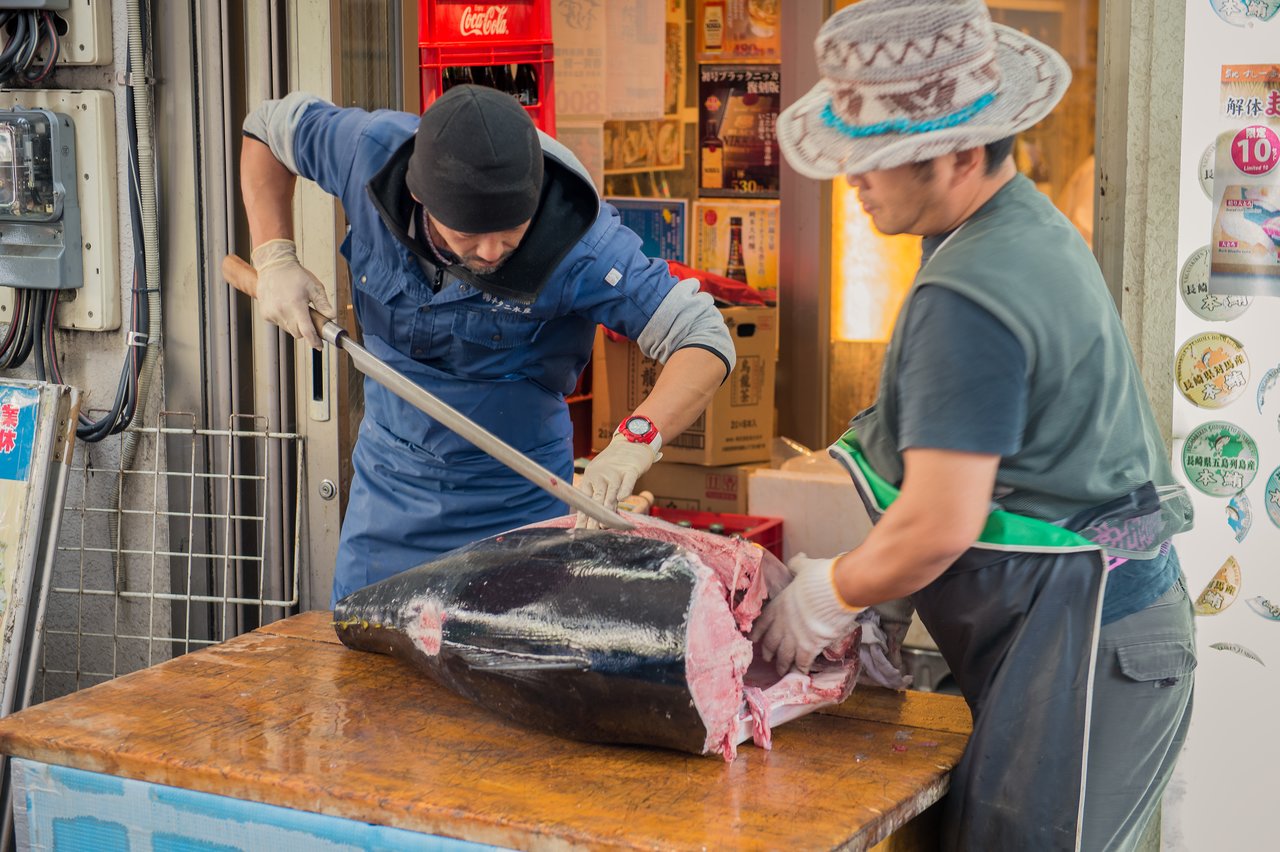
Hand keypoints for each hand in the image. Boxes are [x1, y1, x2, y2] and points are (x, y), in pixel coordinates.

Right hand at [251, 239, 334, 349]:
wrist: (274, 266)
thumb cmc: (294, 275)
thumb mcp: (314, 287)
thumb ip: (323, 303)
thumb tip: (331, 316)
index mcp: (295, 305)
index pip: (306, 330)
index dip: (314, 341)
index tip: (319, 346)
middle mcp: (282, 310)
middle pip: (297, 333)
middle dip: (305, 329)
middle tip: (309, 318)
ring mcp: (272, 313)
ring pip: (288, 329)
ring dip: (295, 324)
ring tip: (296, 308)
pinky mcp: (266, 314)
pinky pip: (279, 324)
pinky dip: (285, 320)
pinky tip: (285, 306)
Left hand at [575, 432, 659, 528]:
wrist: (632, 442)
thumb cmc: (617, 464)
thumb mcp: (602, 476)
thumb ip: (600, 494)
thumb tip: (595, 517)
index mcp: (590, 477)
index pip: (585, 500)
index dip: (583, 516)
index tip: (579, 530)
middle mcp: (600, 475)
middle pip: (596, 499)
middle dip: (593, 517)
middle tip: (590, 532)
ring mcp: (615, 472)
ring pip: (611, 493)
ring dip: (607, 508)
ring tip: (604, 524)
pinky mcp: (630, 469)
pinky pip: (627, 481)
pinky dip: (625, 490)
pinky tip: (622, 500)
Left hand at [750, 553, 863, 674]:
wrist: (838, 588)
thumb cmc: (820, 576)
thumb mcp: (804, 567)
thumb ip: (797, 565)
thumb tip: (798, 558)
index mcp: (779, 605)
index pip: (762, 622)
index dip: (757, 632)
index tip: (754, 639)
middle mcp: (782, 623)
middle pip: (770, 642)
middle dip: (768, 651)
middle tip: (768, 658)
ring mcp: (795, 637)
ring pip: (783, 656)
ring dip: (781, 664)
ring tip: (781, 670)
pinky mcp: (810, 646)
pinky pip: (801, 663)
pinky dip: (799, 670)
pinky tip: (799, 674)